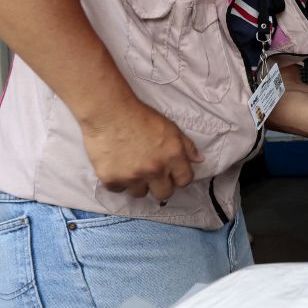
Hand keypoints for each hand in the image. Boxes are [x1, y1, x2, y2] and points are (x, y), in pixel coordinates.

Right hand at [81, 98, 203, 201]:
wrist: (109, 112)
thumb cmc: (140, 117)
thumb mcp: (170, 128)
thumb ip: (187, 146)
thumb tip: (199, 160)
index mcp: (172, 157)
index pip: (184, 181)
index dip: (179, 177)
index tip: (171, 174)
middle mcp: (155, 170)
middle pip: (164, 194)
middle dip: (160, 186)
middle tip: (152, 175)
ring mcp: (132, 177)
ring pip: (140, 193)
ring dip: (138, 184)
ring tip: (132, 169)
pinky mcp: (111, 179)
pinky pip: (118, 189)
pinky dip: (118, 181)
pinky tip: (117, 167)